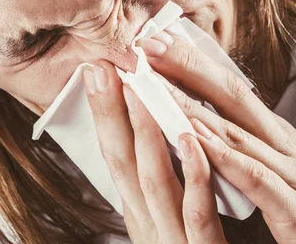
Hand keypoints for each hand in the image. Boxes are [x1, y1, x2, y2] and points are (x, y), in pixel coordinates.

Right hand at [83, 60, 227, 243]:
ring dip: (145, 131)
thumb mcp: (166, 217)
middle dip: (110, 114)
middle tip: (102, 69)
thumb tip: (147, 135)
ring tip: (138, 89)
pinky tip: (191, 140)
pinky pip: (196, 212)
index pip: (115, 155)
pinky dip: (192, 173)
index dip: (105, 114)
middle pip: (122, 162)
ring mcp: (172, 239)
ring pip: (153, 180)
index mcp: (140, 210)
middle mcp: (148, 223)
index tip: (98, 73)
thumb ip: (158, 182)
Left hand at [136, 31, 295, 243]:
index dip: (191, 62)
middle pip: (226, 95)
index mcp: (271, 132)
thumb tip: (204, 115)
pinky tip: (194, 139)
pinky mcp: (294, 207)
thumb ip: (246, 138)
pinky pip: (253, 176)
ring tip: (154, 83)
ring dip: (190, 105)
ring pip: (232, 130)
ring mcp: (287, 171)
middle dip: (185, 66)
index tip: (157, 41)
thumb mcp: (281, 159)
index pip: (226, 87)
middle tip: (147, 44)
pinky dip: (223, 156)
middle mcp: (277, 142)